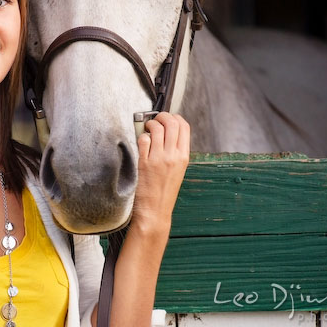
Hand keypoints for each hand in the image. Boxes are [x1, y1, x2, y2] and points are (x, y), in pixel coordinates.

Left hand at [132, 112, 189, 234]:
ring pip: (156, 128)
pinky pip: (144, 140)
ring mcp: (159, 159)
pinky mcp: (145, 163)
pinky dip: (142, 137)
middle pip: (171, 122)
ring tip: (147, 130)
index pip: (184, 126)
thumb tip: (166, 131)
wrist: (156, 210)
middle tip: (156, 119)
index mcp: (184, 157)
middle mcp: (173, 156)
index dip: (175, 117)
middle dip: (162, 116)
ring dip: (150, 124)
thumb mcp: (178, 169)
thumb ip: (174, 151)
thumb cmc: (165, 190)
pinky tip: (142, 142)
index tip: (168, 118)